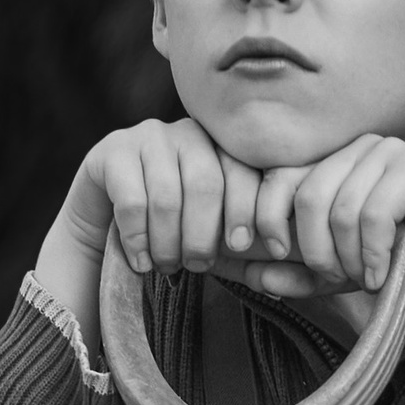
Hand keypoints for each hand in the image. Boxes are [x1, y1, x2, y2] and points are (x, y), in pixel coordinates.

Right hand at [60, 117, 260, 278]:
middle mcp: (188, 133)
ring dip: (168, 243)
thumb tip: (294, 270)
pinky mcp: (112, 151)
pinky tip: (140, 259)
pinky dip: (138, 239)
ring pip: (167, 196)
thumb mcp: (221, 248)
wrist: (110, 230)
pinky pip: (131, 200)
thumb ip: (254, 254)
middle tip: (196, 266)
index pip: (243, 172)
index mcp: (223, 149)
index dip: (245, 212)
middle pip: (206, 185)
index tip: (242, 248)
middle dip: (203, 236)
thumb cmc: (177, 236)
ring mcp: (148, 137)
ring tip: (166, 265)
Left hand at [226, 135, 404, 302]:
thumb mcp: (342, 272)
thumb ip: (298, 275)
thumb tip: (252, 276)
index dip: (267, 216)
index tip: (272, 253)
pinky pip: (373, 214)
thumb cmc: (402, 260)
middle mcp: (356, 150)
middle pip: (307, 197)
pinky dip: (372, 254)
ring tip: (367, 279)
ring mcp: (387, 153)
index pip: (278, 178)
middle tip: (337, 278)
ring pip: (340, 210)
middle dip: (315, 250)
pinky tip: (381, 276)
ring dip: (349, 258)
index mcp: (332, 165)